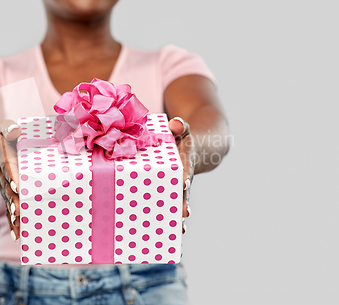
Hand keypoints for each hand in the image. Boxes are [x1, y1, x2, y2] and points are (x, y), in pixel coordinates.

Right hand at [0, 120, 21, 240]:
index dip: (11, 175)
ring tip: (19, 226)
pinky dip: (14, 222)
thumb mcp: (3, 128)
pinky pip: (10, 208)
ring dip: (13, 214)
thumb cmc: (0, 139)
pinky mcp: (6, 194)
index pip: (6, 165)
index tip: (17, 185)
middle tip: (18, 211)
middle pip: (6, 188)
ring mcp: (2, 185)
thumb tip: (15, 130)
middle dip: (13, 199)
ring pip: (8, 201)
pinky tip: (19, 236)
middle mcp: (0, 173)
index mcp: (1, 156)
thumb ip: (9, 127)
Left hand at [168, 117, 193, 233]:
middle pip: (185, 193)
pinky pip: (170, 208)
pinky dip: (169, 222)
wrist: (199, 149)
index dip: (185, 176)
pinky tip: (163, 238)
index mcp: (186, 163)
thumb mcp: (184, 132)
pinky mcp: (173, 194)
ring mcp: (179, 189)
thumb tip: (176, 123)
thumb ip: (181, 127)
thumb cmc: (184, 139)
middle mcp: (184, 179)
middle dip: (184, 203)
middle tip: (184, 213)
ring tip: (179, 233)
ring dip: (178, 218)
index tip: (184, 183)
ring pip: (179, 205)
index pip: (186, 169)